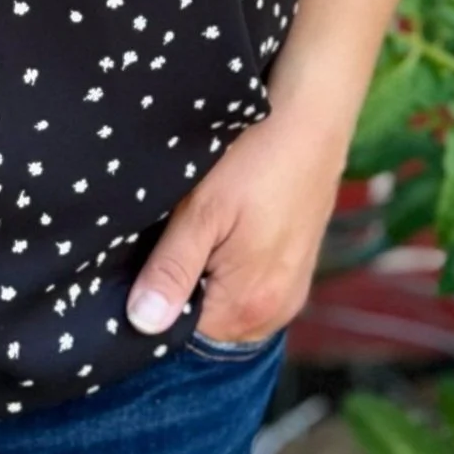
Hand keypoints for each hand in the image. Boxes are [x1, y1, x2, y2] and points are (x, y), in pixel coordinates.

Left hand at [125, 106, 350, 343]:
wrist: (311, 120)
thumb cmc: (254, 161)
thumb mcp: (201, 211)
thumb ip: (171, 270)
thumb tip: (141, 324)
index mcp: (249, 308)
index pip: (181, 333)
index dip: (155, 298)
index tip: (147, 257)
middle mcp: (275, 313)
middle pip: (207, 322)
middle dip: (183, 287)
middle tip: (175, 234)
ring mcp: (290, 293)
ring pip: (227, 302)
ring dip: (207, 274)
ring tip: (203, 225)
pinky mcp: (296, 270)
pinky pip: (250, 286)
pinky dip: (231, 266)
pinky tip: (226, 226)